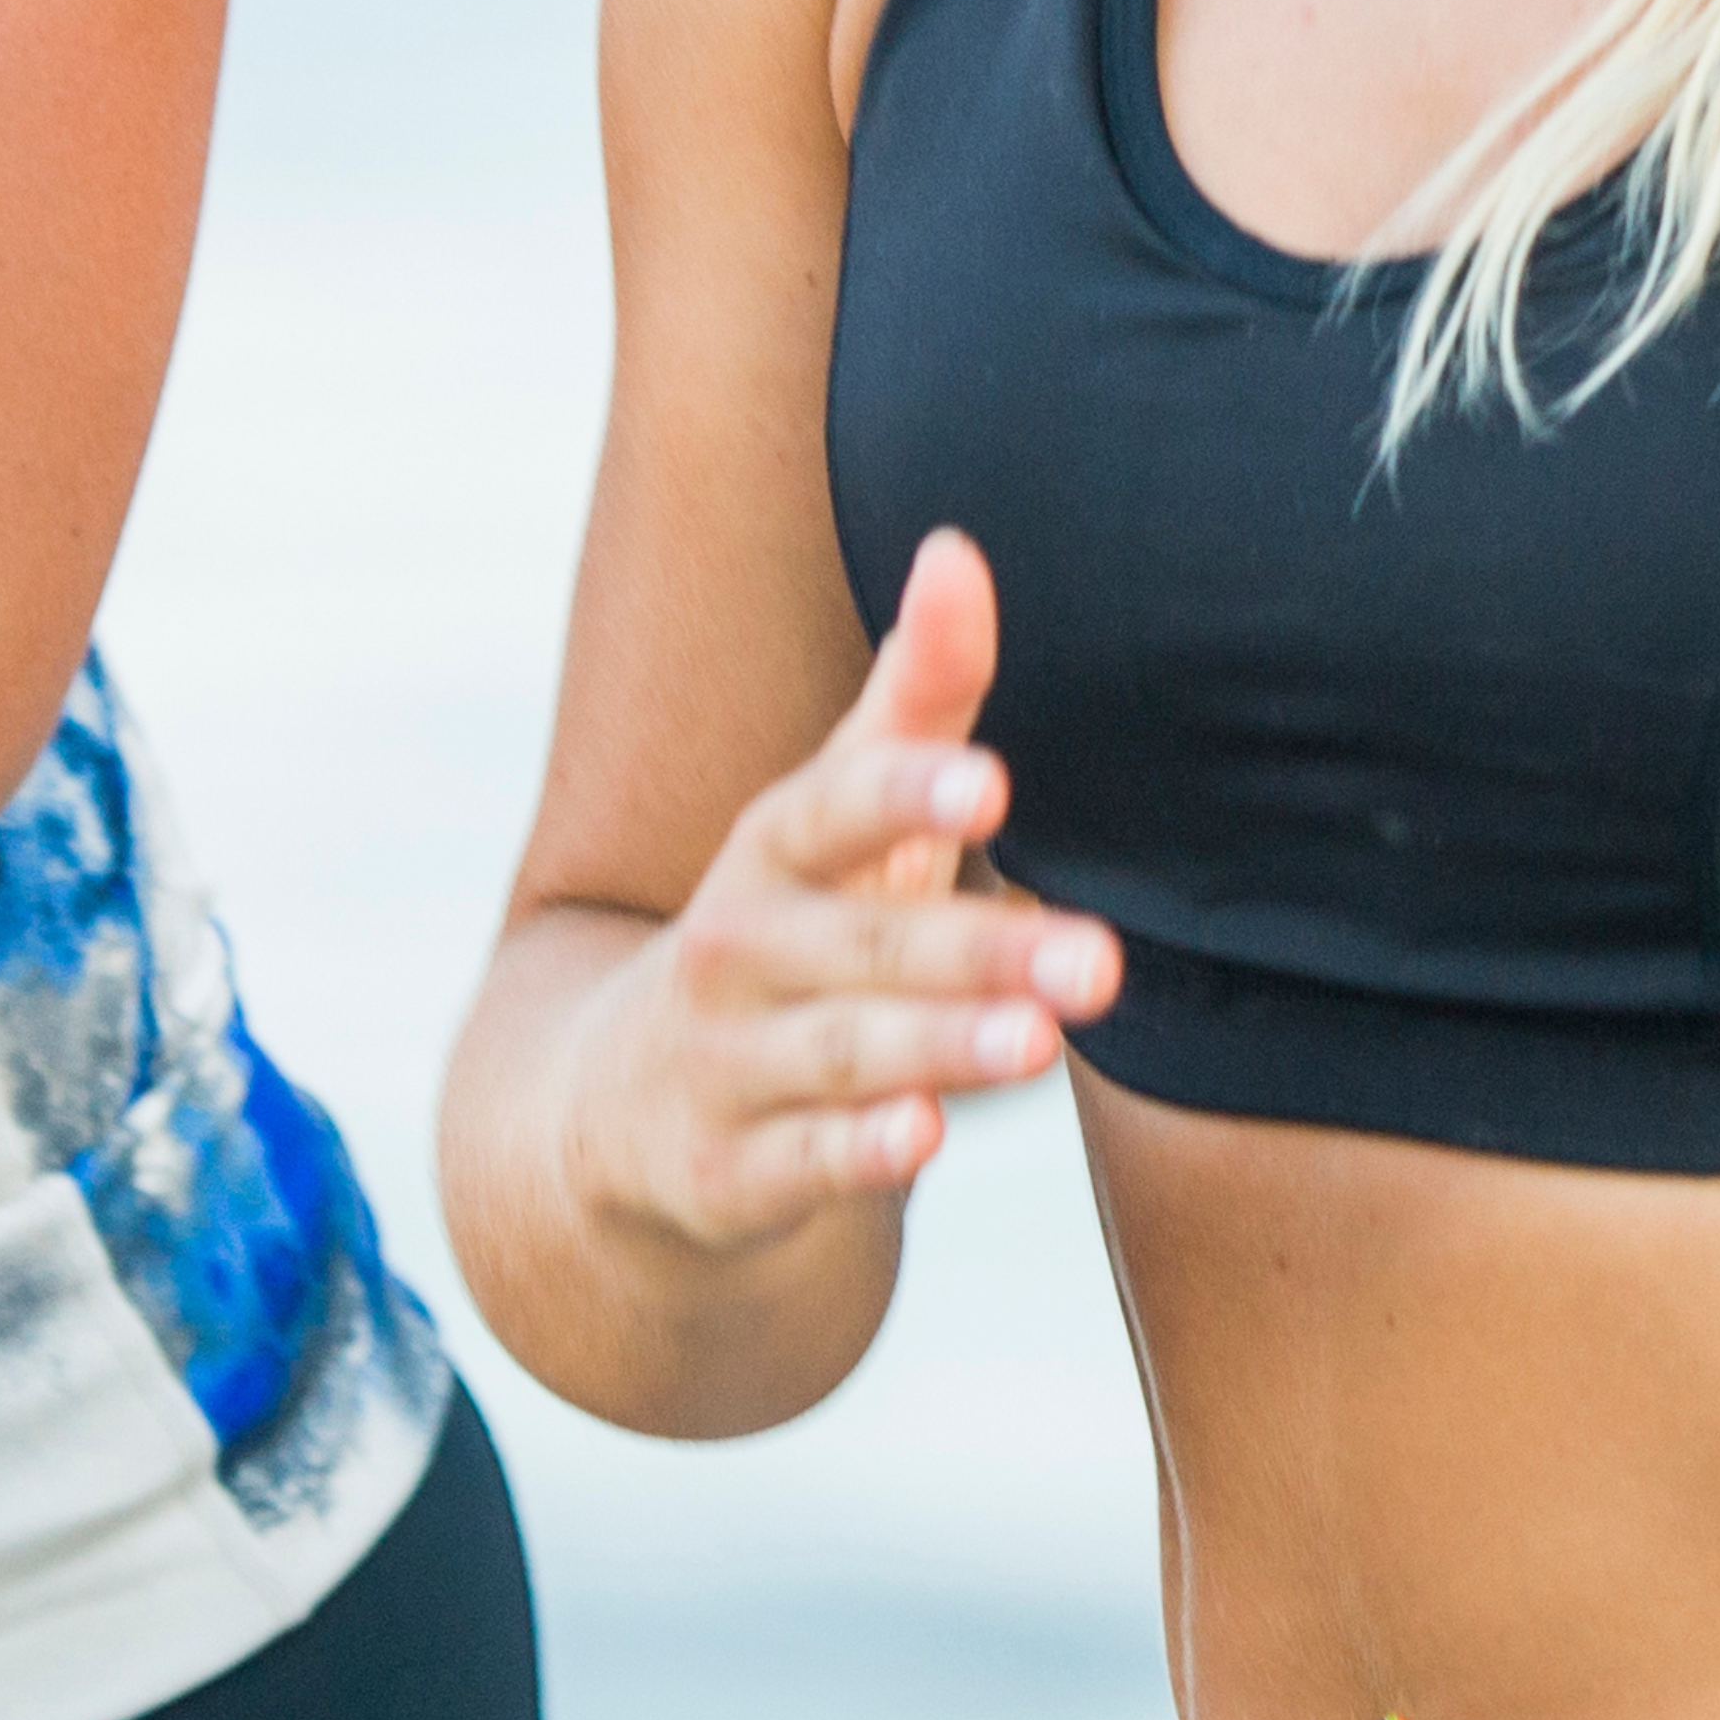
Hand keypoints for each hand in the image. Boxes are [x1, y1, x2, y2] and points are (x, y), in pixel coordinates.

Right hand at [579, 538, 1118, 1258]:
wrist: (618, 1107)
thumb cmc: (787, 930)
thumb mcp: (837, 819)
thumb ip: (914, 699)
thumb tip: (960, 548)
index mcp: (773, 849)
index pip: (834, 808)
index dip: (907, 794)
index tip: (993, 786)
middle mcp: (739, 947)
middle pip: (866, 945)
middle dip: (981, 951)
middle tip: (1101, 960)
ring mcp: (727, 1063)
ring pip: (842, 1054)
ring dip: (940, 1048)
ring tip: (1038, 1041)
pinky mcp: (728, 1172)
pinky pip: (798, 1161)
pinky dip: (857, 1153)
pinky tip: (925, 1140)